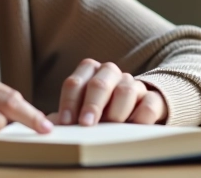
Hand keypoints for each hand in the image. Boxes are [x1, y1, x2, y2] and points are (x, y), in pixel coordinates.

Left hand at [51, 59, 167, 125]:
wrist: (136, 111)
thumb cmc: (100, 112)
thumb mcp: (80, 111)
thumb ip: (66, 116)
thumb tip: (47, 125)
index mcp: (89, 73)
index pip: (75, 83)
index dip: (68, 103)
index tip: (66, 123)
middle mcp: (111, 73)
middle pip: (99, 83)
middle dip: (92, 105)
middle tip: (86, 125)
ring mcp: (133, 84)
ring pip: (125, 90)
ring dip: (116, 112)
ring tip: (111, 128)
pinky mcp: (153, 98)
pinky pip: (149, 103)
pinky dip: (140, 116)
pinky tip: (132, 127)